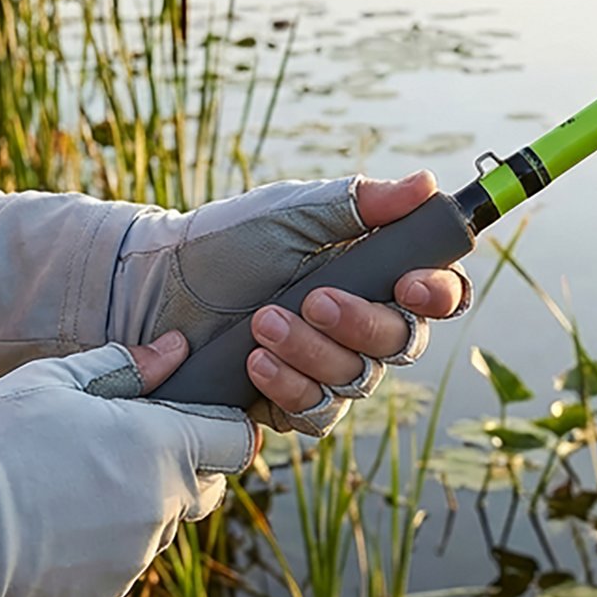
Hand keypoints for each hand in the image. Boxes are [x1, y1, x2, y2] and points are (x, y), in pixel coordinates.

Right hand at [0, 334, 252, 596]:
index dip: (224, 425)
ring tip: (76, 480)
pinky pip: (125, 559)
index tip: (196, 416)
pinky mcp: (106, 591)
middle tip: (131, 444)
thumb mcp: (55, 381)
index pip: (237, 440)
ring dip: (141, 504)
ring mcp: (136, 556)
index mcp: (162, 447)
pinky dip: (106, 541)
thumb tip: (176, 349)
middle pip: (208, 485)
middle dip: (186, 465)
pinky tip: (56, 520)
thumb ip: (126, 365)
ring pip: (164, 524)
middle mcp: (163, 506)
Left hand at [108, 171, 470, 437]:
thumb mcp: (294, 213)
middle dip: (362, 324)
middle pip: (403, 343)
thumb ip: (361, 203)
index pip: (436, 294)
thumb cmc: (227, 241)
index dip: (439, 292)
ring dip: (313, 352)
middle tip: (314, 298)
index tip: (411, 283)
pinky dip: (289, 387)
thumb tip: (425, 184)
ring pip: (358, 381)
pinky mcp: (293, 403)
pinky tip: (256, 361)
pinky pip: (317, 412)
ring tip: (262, 321)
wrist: (157, 286)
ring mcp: (330, 369)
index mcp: (375, 274)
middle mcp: (362, 326)